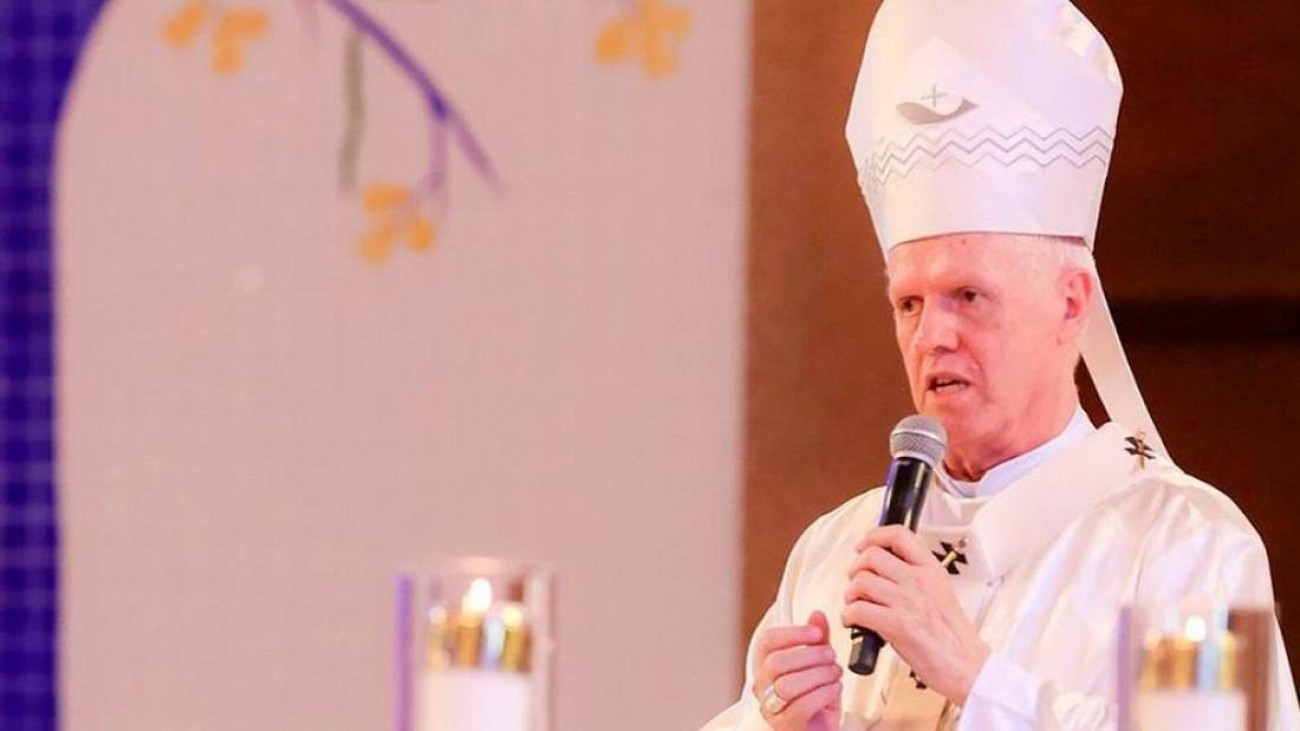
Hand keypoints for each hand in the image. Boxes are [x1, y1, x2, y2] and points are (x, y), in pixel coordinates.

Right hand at [751, 611, 842, 729]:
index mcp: (766, 667)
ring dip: (819, 674)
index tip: (816, 633)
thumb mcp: (819, 665)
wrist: (821, 730)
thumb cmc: (817, 700)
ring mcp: (772, 709)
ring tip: (834, 674)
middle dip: (809, 655)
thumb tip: (817, 615)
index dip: (792, 633)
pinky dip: (824, 693)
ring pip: (788, 684)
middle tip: (830, 655)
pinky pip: (802, 705)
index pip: (767, 642)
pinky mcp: (787, 726)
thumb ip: (817, 641)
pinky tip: (834, 689)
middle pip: (775, 662)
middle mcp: (763, 687)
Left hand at [841, 525, 989, 703]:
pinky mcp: (897, 625)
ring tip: (856, 605)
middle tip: (856, 583)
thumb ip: (915, 577)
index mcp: (931, 570)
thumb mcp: (940, 593)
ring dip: (851, 594)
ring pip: (861, 581)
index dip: (874, 536)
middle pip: (871, 556)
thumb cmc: (954, 637)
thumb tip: (883, 570)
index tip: (863, 545)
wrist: (967, 666)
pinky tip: (854, 623)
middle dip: (856, 569)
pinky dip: (849, 617)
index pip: (899, 535)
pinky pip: (858, 610)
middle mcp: (918, 580)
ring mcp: (907, 601)